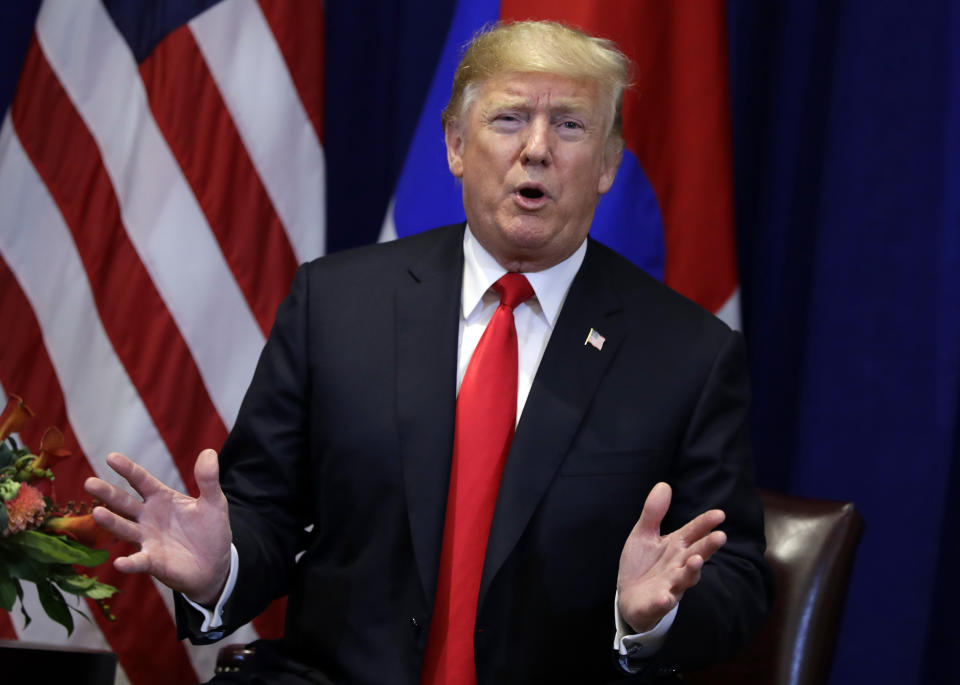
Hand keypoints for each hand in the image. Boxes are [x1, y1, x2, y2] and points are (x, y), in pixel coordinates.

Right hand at [84, 449, 231, 605]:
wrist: (215, 564)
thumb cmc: (210, 530)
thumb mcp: (214, 502)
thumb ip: (208, 479)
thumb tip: (208, 452)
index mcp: (162, 498)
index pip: (141, 480)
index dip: (127, 469)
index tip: (111, 457)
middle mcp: (148, 517)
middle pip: (124, 502)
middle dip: (108, 493)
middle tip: (89, 482)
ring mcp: (147, 539)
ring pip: (125, 528)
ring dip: (111, 522)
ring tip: (97, 512)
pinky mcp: (152, 561)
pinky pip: (138, 561)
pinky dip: (129, 563)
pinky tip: (120, 563)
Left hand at [617, 482, 726, 632]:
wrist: (630, 597)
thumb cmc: (643, 563)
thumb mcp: (644, 534)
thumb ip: (654, 512)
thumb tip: (664, 484)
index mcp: (677, 547)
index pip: (694, 532)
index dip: (706, 523)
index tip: (720, 514)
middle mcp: (679, 566)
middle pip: (696, 554)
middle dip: (707, 547)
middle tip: (720, 536)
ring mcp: (670, 585)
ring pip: (684, 579)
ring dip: (690, 571)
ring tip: (695, 561)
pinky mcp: (656, 603)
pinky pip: (662, 603)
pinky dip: (664, 600)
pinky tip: (665, 597)